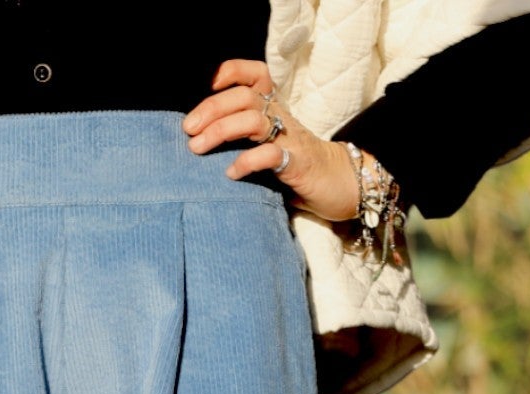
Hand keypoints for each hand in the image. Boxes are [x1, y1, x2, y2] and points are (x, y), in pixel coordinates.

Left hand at [182, 58, 362, 223]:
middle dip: (212, 109)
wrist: (341, 184)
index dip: (231, 72)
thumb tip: (200, 140)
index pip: (256, 74)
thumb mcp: (269, 144)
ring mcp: (291, 139)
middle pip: (245, 96)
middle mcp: (282, 117)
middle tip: (188, 130)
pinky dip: (247, 162)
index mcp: (275, 109)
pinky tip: (231, 173)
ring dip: (221, 131)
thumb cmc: (297, 167)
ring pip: (254, 119)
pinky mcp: (298, 164)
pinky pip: (270, 155)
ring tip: (198, 148)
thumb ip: (244, 137)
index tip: (208, 86)